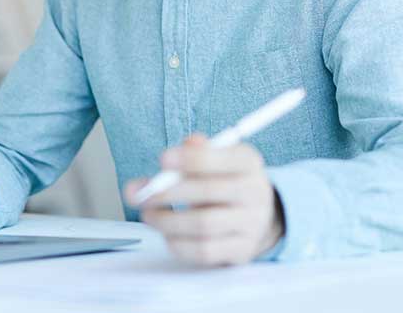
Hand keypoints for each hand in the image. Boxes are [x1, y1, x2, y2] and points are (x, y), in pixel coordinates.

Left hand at [124, 134, 283, 265]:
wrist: (260, 215)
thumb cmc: (227, 180)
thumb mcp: (218, 157)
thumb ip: (194, 152)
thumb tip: (172, 156)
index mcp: (248, 161)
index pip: (223, 158)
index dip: (190, 159)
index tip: (162, 160)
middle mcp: (254, 191)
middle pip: (209, 191)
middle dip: (169, 192)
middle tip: (142, 194)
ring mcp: (250, 224)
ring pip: (204, 224)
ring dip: (168, 220)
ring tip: (148, 214)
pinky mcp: (241, 251)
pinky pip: (204, 251)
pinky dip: (178, 243)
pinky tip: (166, 234)